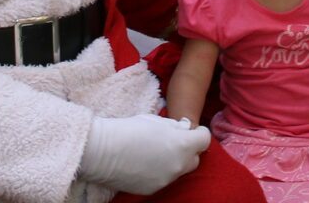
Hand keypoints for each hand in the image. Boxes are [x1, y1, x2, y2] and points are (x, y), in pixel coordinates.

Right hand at [75, 113, 208, 193]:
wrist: (104, 151)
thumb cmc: (130, 129)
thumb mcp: (157, 120)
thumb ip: (175, 127)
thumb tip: (183, 131)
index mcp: (183, 145)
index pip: (205, 140)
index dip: (199, 133)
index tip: (190, 130)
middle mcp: (178, 166)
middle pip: (195, 159)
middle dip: (188, 150)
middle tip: (174, 141)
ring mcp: (166, 180)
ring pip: (179, 171)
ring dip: (174, 161)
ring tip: (156, 152)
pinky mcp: (153, 189)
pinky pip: (164, 179)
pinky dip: (160, 171)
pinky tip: (145, 163)